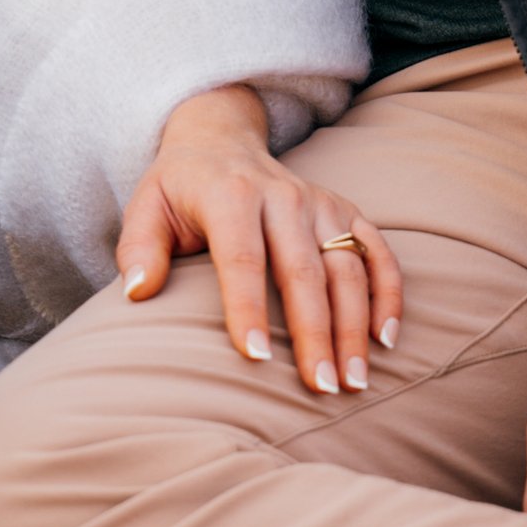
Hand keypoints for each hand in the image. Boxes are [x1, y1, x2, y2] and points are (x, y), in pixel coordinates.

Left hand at [115, 86, 402, 398]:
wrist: (219, 138)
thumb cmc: (178, 190)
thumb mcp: (145, 208)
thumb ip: (139, 249)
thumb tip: (138, 293)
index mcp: (230, 196)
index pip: (243, 258)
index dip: (248, 308)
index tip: (255, 358)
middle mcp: (282, 197)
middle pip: (303, 271)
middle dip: (315, 332)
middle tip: (321, 388)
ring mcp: (319, 203)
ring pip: (347, 267)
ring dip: (354, 326)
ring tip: (354, 381)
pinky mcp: (346, 209)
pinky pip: (377, 251)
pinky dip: (388, 293)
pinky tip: (385, 339)